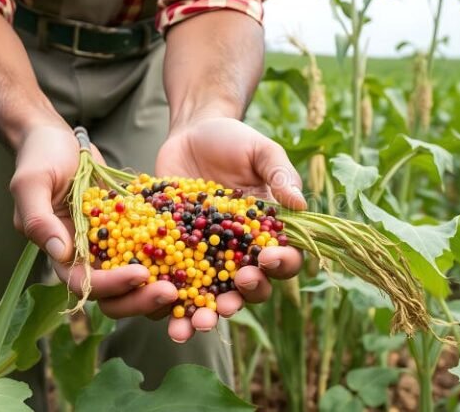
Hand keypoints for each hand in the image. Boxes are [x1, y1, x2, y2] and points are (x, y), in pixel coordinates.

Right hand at [10, 123, 177, 317]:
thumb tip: (60, 253)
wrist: (61, 138)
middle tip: (172, 292)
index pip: (85, 282)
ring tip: (186, 285)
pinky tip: (194, 260)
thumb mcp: (31, 182)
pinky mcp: (130, 231)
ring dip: (157, 286)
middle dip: (140, 298)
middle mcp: (85, 256)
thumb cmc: (40, 156)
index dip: (112, 285)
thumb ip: (38, 219)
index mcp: (59, 252)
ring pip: (134, 281)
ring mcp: (108, 246)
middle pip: (113, 294)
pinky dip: (168, 260)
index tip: (141, 274)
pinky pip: (149, 252)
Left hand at [155, 117, 306, 342]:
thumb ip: (280, 173)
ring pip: (211, 298)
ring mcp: (207, 258)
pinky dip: (167, 302)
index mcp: (268, 234)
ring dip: (205, 316)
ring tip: (195, 326)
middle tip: (230, 300)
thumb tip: (300, 205)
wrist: (189, 135)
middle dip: (241, 299)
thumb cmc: (233, 141)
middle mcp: (240, 253)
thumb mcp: (260, 150)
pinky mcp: (174, 255)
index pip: (284, 260)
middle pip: (249, 289)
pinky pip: (174, 285)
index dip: (280, 266)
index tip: (265, 258)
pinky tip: (159, 311)